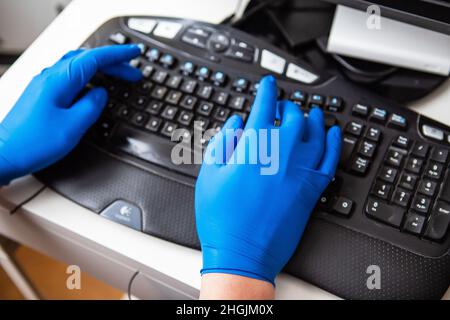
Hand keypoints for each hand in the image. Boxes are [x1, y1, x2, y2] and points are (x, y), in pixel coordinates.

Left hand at [0, 45, 141, 184]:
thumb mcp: (73, 126)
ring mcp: (45, 84)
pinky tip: (96, 87)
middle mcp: (50, 77)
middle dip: (113, 63)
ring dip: (101, 69)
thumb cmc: (33, 142)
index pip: (95, 58)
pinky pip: (71, 78)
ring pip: (79, 67)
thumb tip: (101, 93)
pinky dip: (89, 77)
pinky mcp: (43, 94)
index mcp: (59, 80)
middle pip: (87, 59)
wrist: (6, 153)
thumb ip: (92, 106)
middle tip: (133, 71)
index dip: (118, 55)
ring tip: (119, 77)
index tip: (134, 53)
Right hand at [195, 75, 341, 284]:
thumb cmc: (221, 216)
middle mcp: (281, 153)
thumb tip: (235, 123)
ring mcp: (300, 170)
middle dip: (288, 106)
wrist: (242, 253)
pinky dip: (334, 143)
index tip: (268, 84)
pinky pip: (330, 159)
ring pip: (315, 132)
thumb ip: (223, 142)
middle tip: (283, 107)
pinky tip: (333, 134)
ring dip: (313, 118)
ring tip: (310, 113)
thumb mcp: (209, 174)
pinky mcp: (312, 189)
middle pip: (293, 116)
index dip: (267, 91)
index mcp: (254, 146)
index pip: (264, 106)